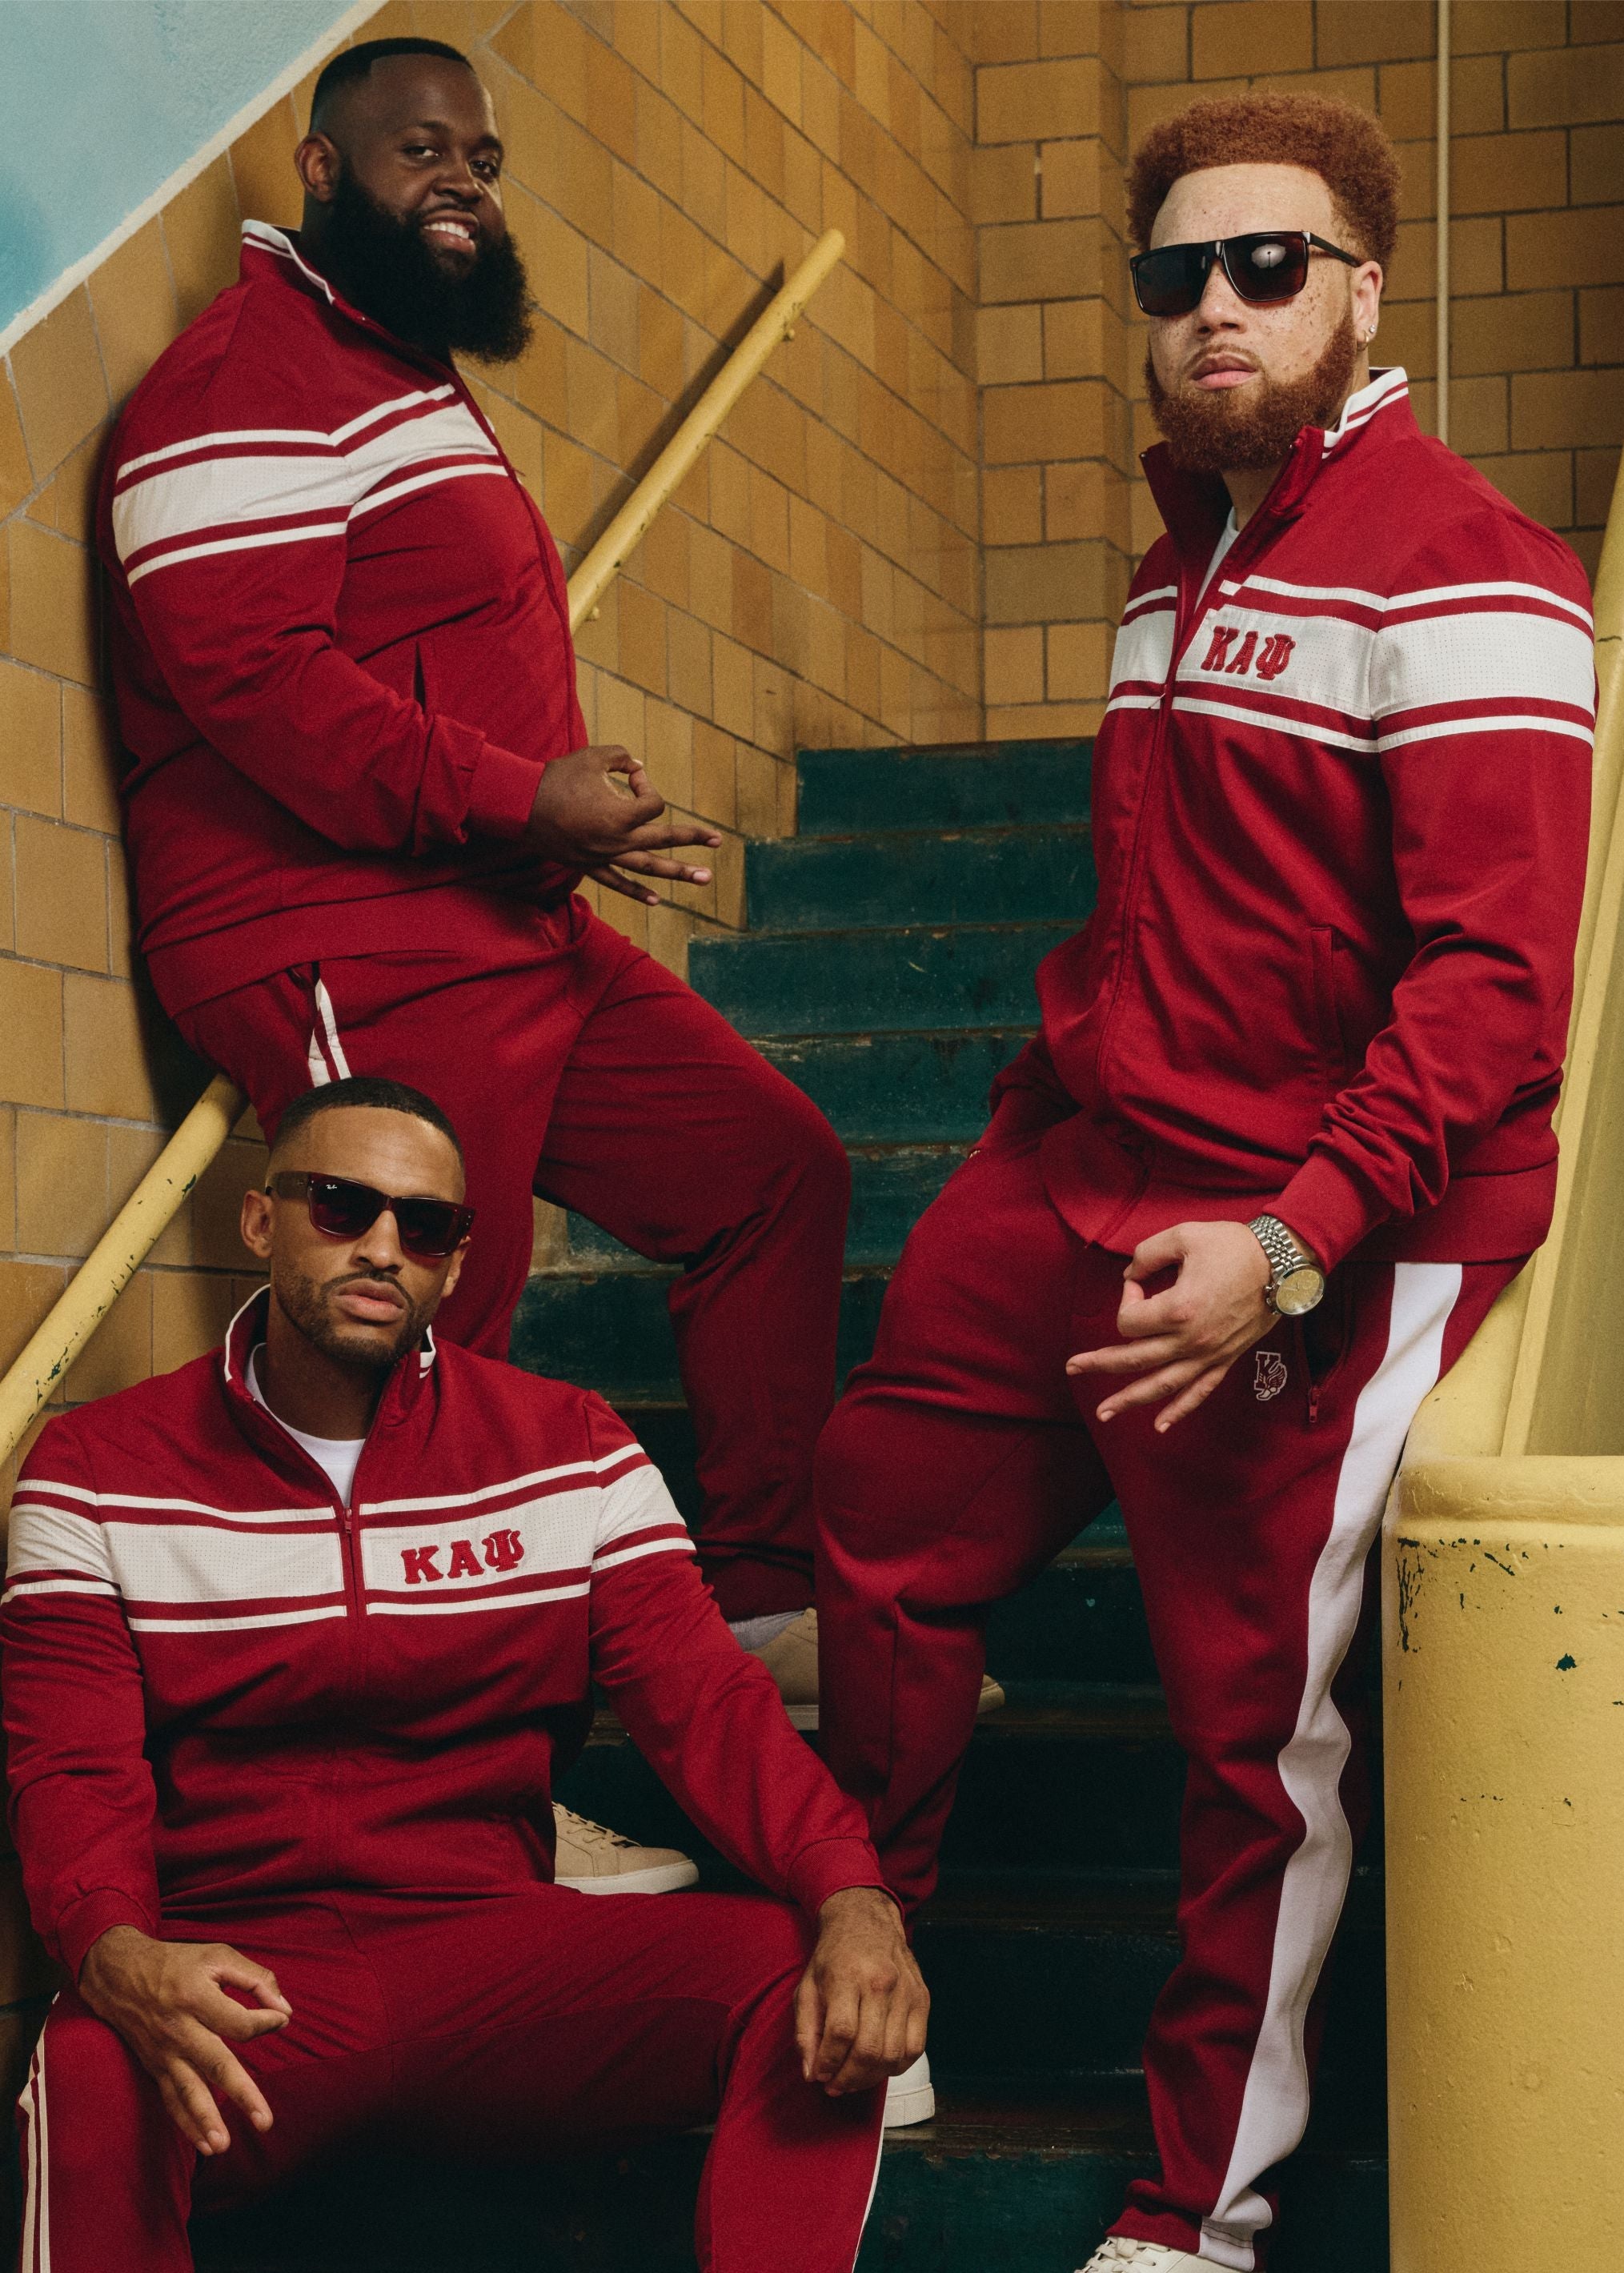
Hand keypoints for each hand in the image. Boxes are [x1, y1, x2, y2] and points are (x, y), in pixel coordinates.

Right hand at [78, 1924, 291, 2154]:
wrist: (120, 1974)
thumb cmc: (178, 1963)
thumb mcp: (218, 1956)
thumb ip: (256, 1979)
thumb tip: (285, 2011)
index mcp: (196, 1998)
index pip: (238, 2022)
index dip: (265, 2022)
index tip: (281, 2019)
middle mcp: (179, 2030)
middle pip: (215, 2065)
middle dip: (242, 2094)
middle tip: (264, 2121)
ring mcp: (165, 2053)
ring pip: (187, 2091)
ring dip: (205, 2121)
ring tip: (223, 2146)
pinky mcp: (156, 2067)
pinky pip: (171, 2100)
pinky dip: (187, 2125)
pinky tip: (205, 2146)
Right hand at [526, 744, 721, 904]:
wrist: (519, 806)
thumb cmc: (556, 778)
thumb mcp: (592, 757)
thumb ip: (621, 756)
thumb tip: (637, 767)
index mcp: (620, 814)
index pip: (654, 804)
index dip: (645, 785)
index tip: (629, 775)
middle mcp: (618, 841)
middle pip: (663, 840)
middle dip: (692, 839)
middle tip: (718, 841)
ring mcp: (604, 857)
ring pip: (647, 867)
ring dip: (676, 873)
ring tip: (703, 879)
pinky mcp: (589, 866)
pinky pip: (617, 882)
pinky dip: (636, 891)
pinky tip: (656, 901)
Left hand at [794, 1885, 928, 2096]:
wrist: (866, 1921)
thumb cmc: (833, 1957)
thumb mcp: (807, 1987)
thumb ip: (805, 2031)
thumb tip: (811, 2073)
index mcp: (847, 1977)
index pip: (841, 2033)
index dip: (829, 2062)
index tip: (819, 2075)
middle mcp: (881, 1984)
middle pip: (869, 2049)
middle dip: (848, 2078)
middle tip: (835, 2085)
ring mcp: (906, 1992)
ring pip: (893, 2054)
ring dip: (870, 2078)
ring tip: (853, 2079)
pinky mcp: (922, 1999)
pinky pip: (915, 2048)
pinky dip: (897, 2067)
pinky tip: (879, 2067)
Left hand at [1066, 1219, 1298, 1432]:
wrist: (1284, 1264)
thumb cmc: (1234, 1246)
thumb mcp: (1184, 1235)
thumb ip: (1148, 1254)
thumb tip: (1131, 1275)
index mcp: (1179, 1310)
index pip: (1129, 1320)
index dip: (1126, 1299)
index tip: (1140, 1280)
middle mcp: (1192, 1340)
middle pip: (1134, 1359)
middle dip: (1099, 1363)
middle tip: (1072, 1368)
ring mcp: (1209, 1354)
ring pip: (1162, 1385)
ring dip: (1130, 1399)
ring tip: (1104, 1413)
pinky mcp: (1225, 1359)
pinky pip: (1199, 1392)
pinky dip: (1179, 1410)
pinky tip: (1160, 1425)